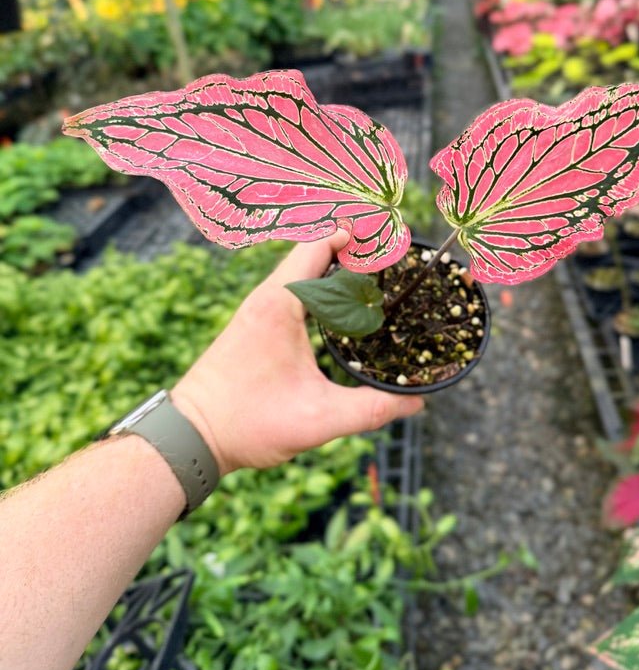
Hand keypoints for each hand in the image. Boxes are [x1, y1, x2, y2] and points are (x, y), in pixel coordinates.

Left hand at [172, 231, 423, 473]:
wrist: (191, 435)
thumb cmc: (246, 423)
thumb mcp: (318, 420)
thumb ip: (372, 409)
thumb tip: (417, 401)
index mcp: (280, 304)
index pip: (318, 246)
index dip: (353, 235)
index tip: (387, 234)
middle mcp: (266, 297)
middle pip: (313, 251)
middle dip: (351, 247)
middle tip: (392, 253)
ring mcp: (258, 308)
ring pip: (301, 269)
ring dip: (334, 265)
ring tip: (376, 272)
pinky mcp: (256, 323)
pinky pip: (293, 287)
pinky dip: (320, 284)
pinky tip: (343, 304)